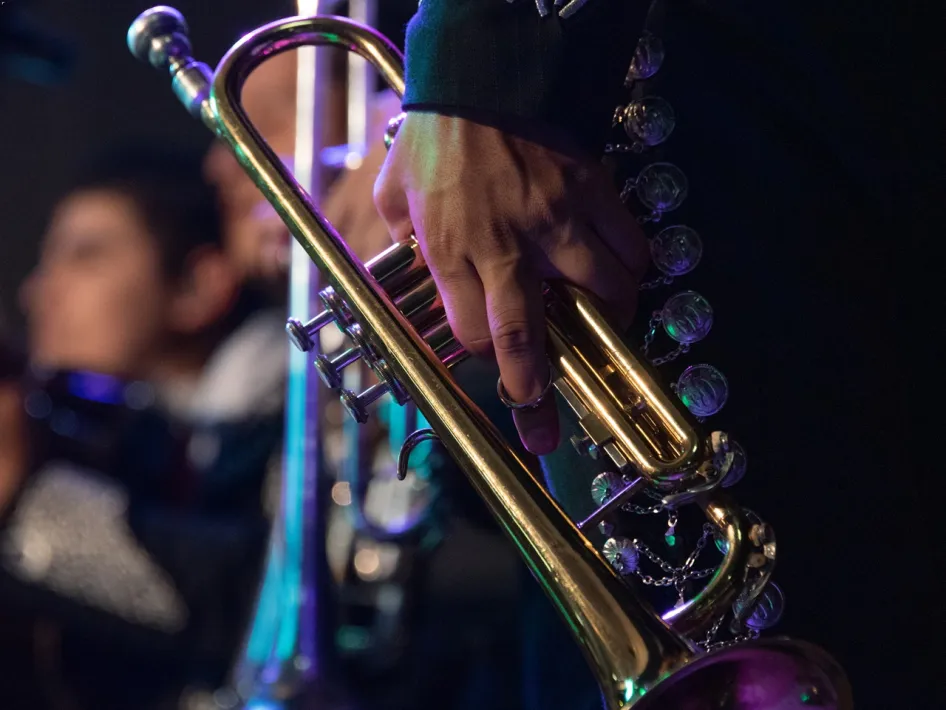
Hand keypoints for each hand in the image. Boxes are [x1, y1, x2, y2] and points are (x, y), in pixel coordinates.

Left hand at [374, 112, 647, 454]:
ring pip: (601, 297)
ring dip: (608, 324)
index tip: (500, 374)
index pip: (475, 335)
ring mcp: (556, 220)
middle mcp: (506, 245)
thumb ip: (405, 243)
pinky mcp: (593, 192)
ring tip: (603, 330)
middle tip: (543, 428)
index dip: (489, 364)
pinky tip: (620, 272)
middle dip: (536, 392)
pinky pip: (631, 248)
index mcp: (451, 249)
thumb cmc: (434, 137)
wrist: (480, 72)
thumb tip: (414, 276)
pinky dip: (632, 270)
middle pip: (528, 338)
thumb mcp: (397, 194)